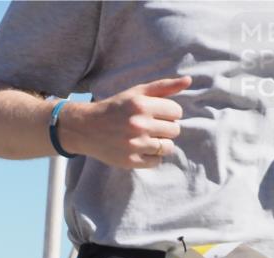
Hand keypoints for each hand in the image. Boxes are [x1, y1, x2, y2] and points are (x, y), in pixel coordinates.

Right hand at [60, 76, 190, 168]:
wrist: (85, 128)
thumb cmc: (114, 108)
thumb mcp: (136, 92)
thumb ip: (163, 86)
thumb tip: (189, 80)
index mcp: (141, 105)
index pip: (176, 111)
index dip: (169, 113)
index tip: (156, 114)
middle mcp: (139, 125)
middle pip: (175, 130)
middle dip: (166, 128)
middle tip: (150, 127)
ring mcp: (134, 145)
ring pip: (167, 147)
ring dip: (161, 143)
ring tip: (147, 139)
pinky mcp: (129, 161)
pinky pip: (156, 161)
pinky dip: (152, 157)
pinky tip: (141, 149)